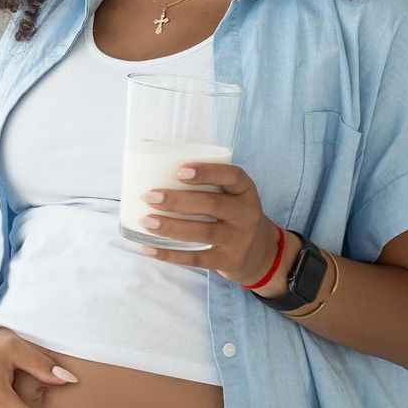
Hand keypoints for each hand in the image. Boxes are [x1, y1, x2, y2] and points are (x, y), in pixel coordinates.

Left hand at [136, 162, 281, 285]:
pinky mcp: (227, 261)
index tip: (178, 172)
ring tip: (146, 221)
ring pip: (203, 232)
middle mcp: (245, 213)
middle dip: (177, 200)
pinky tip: (148, 248)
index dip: (206, 172)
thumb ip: (205, 179)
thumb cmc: (231, 213)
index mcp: (245, 190)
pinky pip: (196, 259)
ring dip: (171, 227)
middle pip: (211, 204)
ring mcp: (238, 239)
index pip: (232, 176)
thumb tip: (147, 146)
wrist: (260, 253)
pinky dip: (170, 255)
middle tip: (149, 196)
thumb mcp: (231, 195)